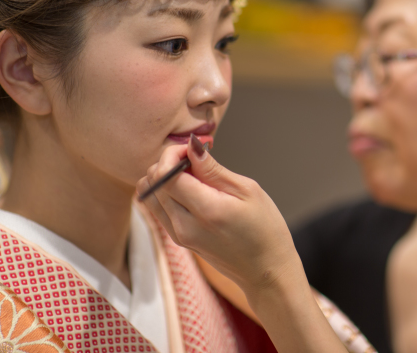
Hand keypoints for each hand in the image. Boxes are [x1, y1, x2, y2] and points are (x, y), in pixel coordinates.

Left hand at [138, 140, 351, 352]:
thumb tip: (191, 146)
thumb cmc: (265, 228)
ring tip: (193, 174)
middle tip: (196, 160)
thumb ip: (213, 169)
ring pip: (150, 194)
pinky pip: (157, 208)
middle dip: (169, 163)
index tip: (193, 149)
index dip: (173, 154)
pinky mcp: (178, 239)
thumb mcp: (248, 191)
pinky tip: (190, 190)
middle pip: (154, 182)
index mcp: (206, 211)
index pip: (166, 175)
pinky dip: (166, 192)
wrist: (265, 270)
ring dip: (164, 177)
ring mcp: (178, 235)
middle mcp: (184, 226)